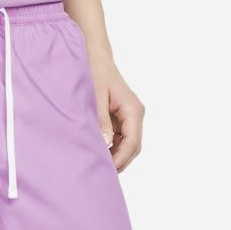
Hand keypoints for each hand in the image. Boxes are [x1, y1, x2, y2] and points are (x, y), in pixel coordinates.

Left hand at [91, 57, 144, 171]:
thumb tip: (106, 143)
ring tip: (99, 166)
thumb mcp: (96, 96)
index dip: (121, 159)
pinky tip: (99, 153)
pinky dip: (112, 147)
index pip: (132, 142)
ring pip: (127, 144)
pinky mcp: (121, 117)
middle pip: (133, 146)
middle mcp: (135, 114)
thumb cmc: (96, 72)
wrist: (95, 56)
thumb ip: (101, 120)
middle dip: (120, 161)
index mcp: (133, 109)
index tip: (108, 170)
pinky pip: (120, 137)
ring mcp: (129, 116)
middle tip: (102, 173)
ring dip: (116, 155)